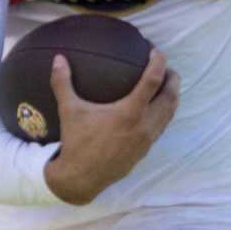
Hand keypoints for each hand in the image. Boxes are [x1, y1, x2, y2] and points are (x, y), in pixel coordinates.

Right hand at [43, 50, 177, 204]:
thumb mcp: (69, 111)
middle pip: (170, 97)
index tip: (156, 51)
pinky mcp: (145, 150)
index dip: (158, 62)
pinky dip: (164, 113)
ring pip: (169, 113)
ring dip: (172, 97)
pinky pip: (161, 127)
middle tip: (167, 67)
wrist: (81, 178)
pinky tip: (154, 109)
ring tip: (167, 85)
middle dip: (172, 79)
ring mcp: (147, 139)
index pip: (152, 81)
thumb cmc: (76, 143)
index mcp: (129, 113)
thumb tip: (58, 58)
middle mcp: (143, 125)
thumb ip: (63, 83)